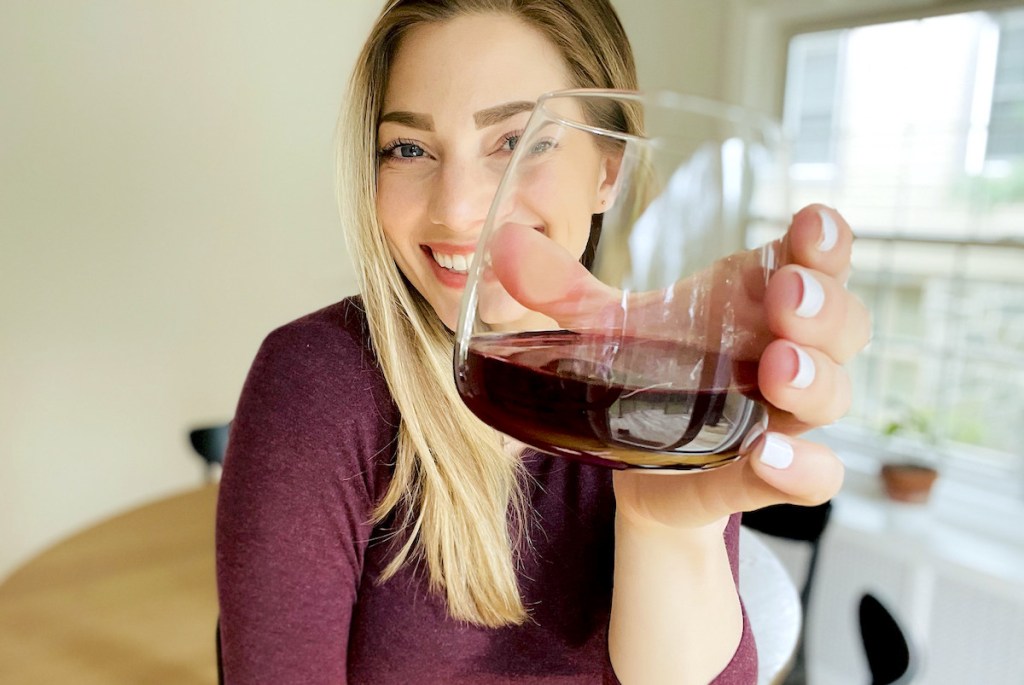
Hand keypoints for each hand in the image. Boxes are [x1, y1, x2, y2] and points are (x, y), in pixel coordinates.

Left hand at [493, 204, 870, 529]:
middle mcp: (783, 354)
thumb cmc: (644, 377)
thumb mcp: (604, 330)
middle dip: (824, 308)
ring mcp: (781, 416)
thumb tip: (501, 245)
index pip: (816, 261)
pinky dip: (803, 468)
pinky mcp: (764, 476)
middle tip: (787, 298)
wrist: (633, 464)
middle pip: (842, 326)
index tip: (810, 223)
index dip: (826, 243)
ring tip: (777, 369)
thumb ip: (560, 290)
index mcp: (756, 304)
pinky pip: (816, 477)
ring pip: (835, 395)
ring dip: (815, 379)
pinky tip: (770, 455)